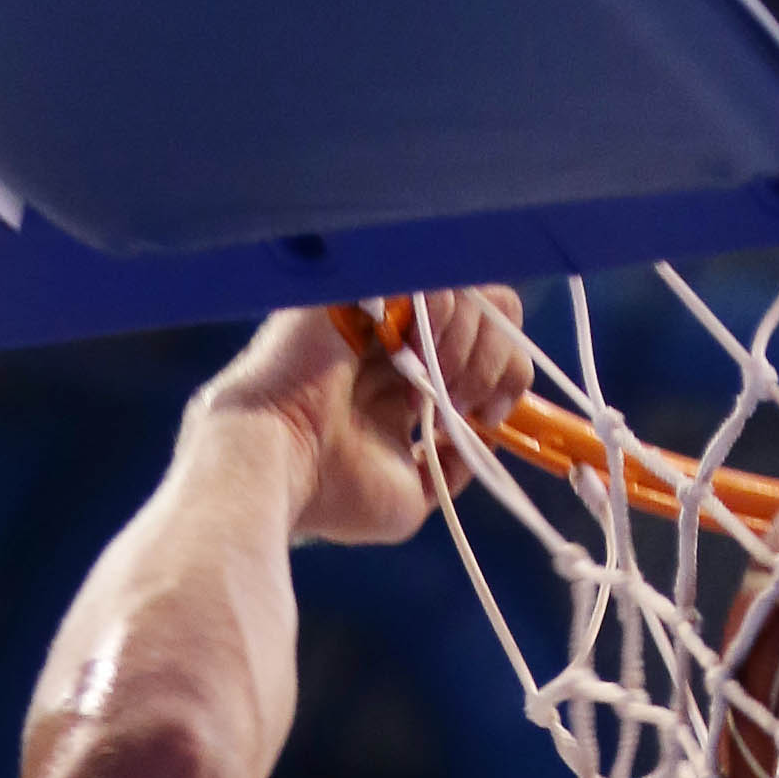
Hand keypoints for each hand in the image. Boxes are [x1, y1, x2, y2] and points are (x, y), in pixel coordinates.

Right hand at [195, 288, 528, 547]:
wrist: (272, 466)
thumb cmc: (325, 491)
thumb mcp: (407, 501)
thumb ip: (447, 470)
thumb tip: (475, 441)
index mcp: (401, 377)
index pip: (485, 341)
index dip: (506, 372)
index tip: (491, 414)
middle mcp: (393, 336)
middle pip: (490, 306)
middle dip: (496, 357)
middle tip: (464, 399)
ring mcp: (379, 306)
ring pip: (470, 288)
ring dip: (472, 346)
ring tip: (437, 385)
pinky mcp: (362, 284)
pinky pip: (434, 276)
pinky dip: (445, 319)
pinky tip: (418, 358)